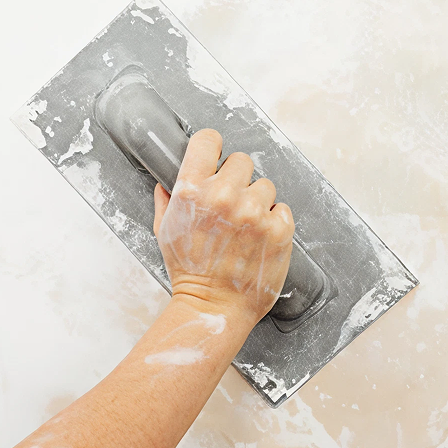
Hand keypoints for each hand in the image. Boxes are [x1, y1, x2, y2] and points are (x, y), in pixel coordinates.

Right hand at [153, 129, 293, 331]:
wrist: (214, 306)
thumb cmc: (189, 272)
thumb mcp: (165, 233)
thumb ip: (167, 202)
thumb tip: (167, 185)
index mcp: (193, 191)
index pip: (208, 140)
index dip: (212, 147)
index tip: (215, 157)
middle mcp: (225, 196)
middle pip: (241, 160)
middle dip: (237, 179)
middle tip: (231, 204)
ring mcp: (254, 212)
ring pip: (265, 185)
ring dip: (257, 201)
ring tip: (245, 226)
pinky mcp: (279, 229)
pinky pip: (282, 208)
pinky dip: (273, 220)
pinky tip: (259, 237)